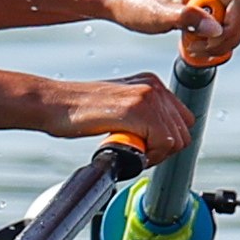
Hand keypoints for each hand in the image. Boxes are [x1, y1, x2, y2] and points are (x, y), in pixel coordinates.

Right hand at [58, 75, 195, 162]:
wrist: (54, 104)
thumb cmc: (79, 111)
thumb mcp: (119, 107)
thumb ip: (142, 117)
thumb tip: (160, 140)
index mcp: (151, 84)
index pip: (183, 120)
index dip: (168, 140)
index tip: (146, 148)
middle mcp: (153, 86)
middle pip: (184, 131)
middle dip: (164, 150)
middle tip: (138, 154)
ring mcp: (147, 96)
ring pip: (176, 139)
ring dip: (156, 154)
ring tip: (131, 151)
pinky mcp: (137, 110)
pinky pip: (164, 142)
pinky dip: (150, 155)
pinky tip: (128, 150)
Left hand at [105, 0, 239, 67]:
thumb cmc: (133, 3)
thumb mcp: (157, 15)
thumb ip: (188, 19)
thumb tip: (217, 29)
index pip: (239, 2)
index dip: (231, 29)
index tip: (208, 44)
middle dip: (227, 38)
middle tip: (200, 50)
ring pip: (239, 21)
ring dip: (223, 40)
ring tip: (195, 47)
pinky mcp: (208, 0)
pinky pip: (227, 23)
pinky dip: (216, 38)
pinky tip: (194, 42)